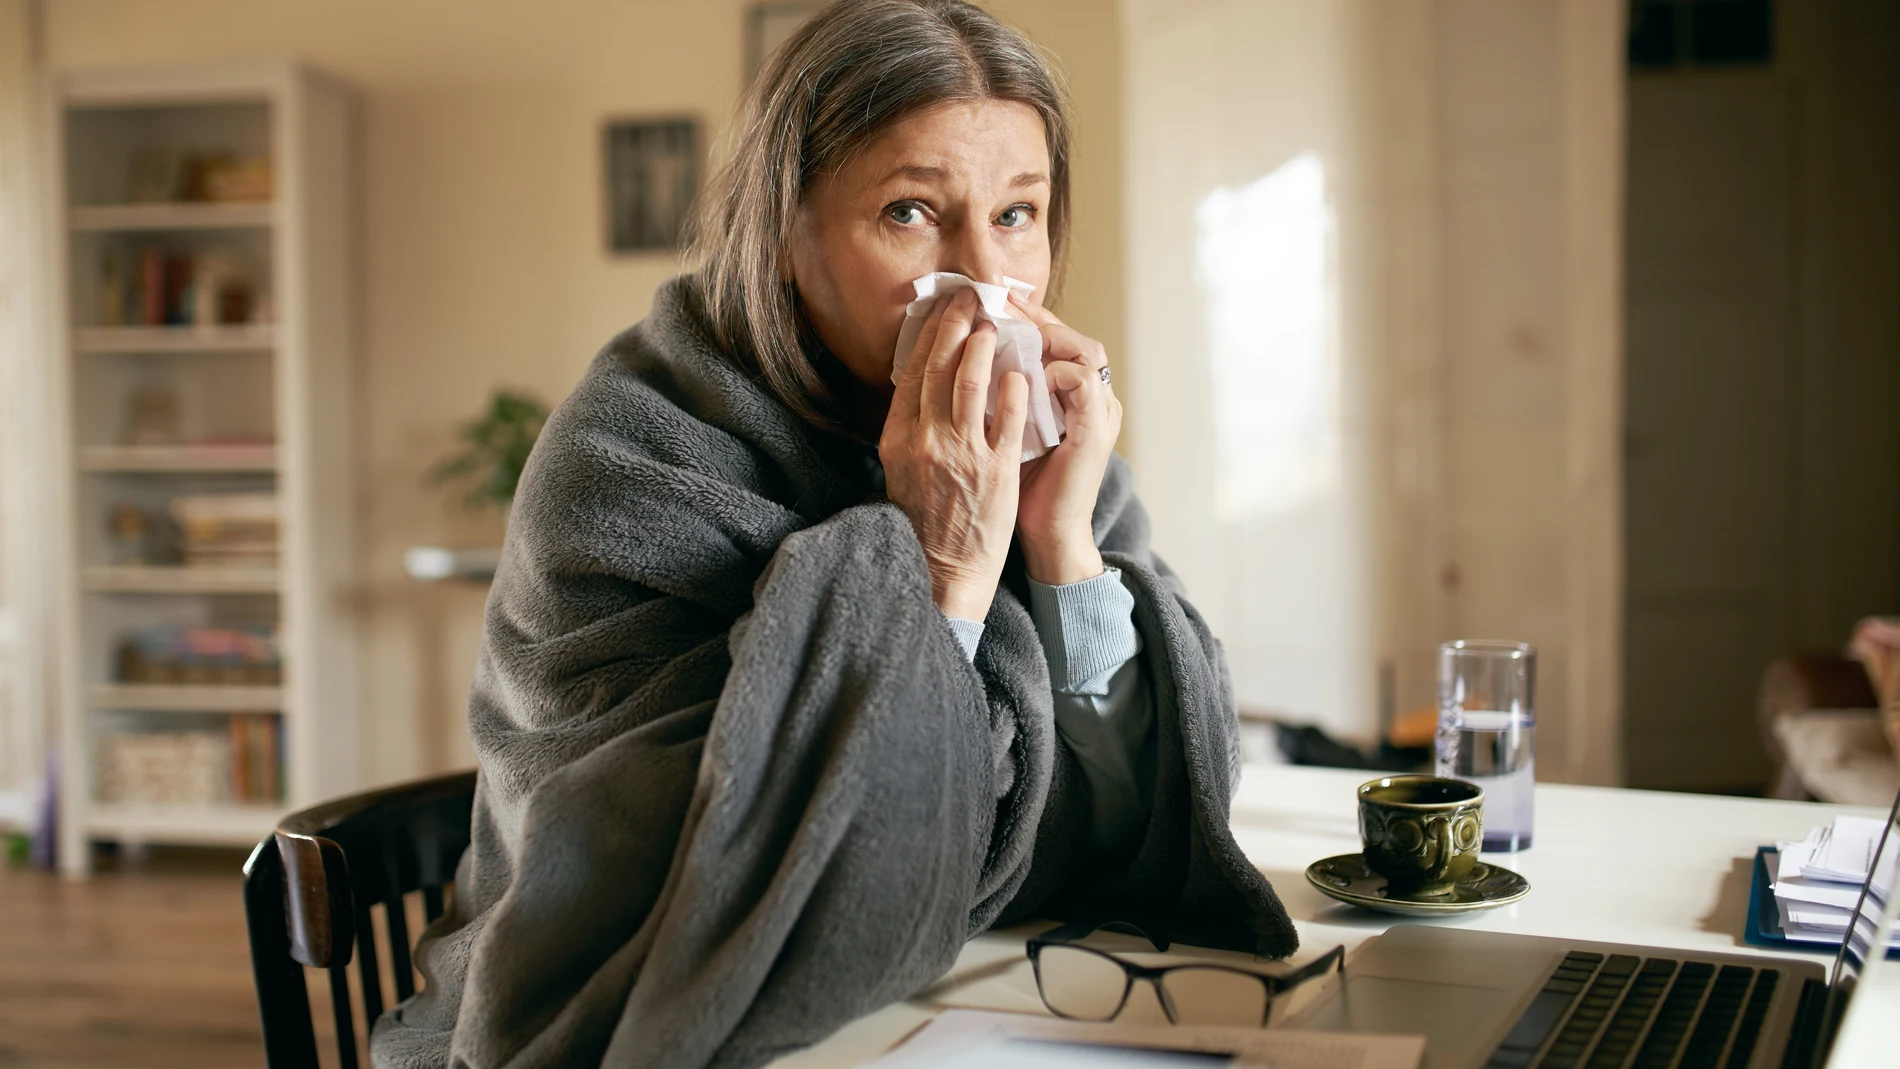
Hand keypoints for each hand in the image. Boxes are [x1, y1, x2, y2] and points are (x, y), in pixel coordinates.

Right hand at [880, 287, 1030, 620]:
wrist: (944, 568)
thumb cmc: (925, 517)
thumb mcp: (901, 468)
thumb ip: (910, 427)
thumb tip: (919, 384)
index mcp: (900, 437)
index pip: (913, 371)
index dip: (930, 334)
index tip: (943, 309)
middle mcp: (927, 440)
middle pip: (940, 367)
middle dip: (956, 326)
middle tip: (971, 299)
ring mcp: (962, 454)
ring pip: (971, 384)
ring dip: (984, 347)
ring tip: (995, 326)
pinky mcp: (995, 470)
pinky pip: (1006, 418)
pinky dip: (1013, 389)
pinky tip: (1021, 372)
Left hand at [1010, 294, 1121, 585]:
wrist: (1049, 533)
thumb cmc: (1025, 486)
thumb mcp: (1008, 432)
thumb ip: (997, 397)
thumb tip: (957, 360)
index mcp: (1069, 395)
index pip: (1051, 340)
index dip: (1021, 318)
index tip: (983, 301)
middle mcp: (1090, 397)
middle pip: (1070, 335)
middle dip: (1032, 316)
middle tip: (995, 300)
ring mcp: (1098, 411)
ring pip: (1084, 349)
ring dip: (1045, 335)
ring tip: (1008, 325)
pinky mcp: (1096, 430)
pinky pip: (1083, 381)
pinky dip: (1055, 369)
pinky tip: (1025, 370)